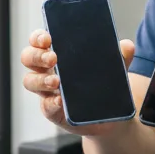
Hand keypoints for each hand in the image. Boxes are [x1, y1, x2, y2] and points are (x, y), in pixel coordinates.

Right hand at [21, 30, 135, 134]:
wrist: (110, 116)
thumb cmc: (104, 85)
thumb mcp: (113, 69)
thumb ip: (120, 57)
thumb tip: (126, 45)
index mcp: (58, 54)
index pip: (39, 40)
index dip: (38, 37)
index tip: (48, 38)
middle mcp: (47, 70)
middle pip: (28, 58)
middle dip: (37, 55)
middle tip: (54, 58)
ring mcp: (47, 91)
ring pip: (30, 81)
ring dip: (40, 79)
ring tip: (56, 81)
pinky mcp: (53, 111)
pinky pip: (45, 106)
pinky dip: (51, 103)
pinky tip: (59, 101)